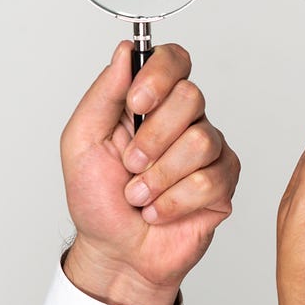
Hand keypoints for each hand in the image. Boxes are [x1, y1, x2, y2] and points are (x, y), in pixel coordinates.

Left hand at [60, 42, 240, 304]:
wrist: (116, 252)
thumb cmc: (97, 200)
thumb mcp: (81, 142)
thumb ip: (103, 93)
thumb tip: (124, 51)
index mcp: (151, 103)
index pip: (174, 60)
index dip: (160, 75)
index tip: (136, 104)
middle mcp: (185, 121)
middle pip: (192, 98)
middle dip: (153, 139)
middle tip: (131, 165)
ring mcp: (209, 151)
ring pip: (201, 142)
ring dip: (158, 178)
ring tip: (140, 196)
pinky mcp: (223, 183)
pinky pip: (209, 180)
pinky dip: (173, 202)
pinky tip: (159, 210)